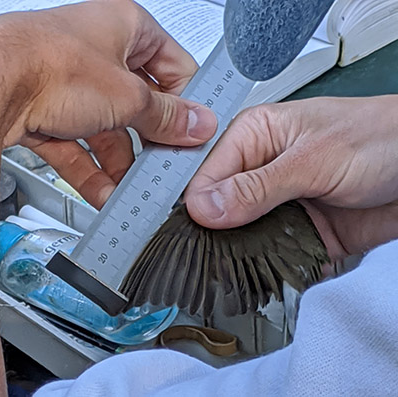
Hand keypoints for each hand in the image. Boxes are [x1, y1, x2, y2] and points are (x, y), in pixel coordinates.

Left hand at [0, 0, 215, 207]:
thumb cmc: (46, 64)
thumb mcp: (127, 96)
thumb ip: (166, 115)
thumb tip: (197, 123)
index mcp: (125, 29)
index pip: (175, 68)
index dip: (187, 101)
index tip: (195, 130)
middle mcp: (100, 54)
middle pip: (142, 105)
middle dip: (151, 140)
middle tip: (166, 162)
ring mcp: (76, 85)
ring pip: (111, 131)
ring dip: (122, 164)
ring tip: (135, 186)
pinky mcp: (53, 113)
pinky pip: (83, 146)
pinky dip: (94, 171)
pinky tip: (107, 192)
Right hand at [185, 96, 397, 258]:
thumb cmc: (380, 138)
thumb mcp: (313, 159)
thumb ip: (258, 187)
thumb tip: (205, 207)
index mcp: (254, 136)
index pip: (206, 174)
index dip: (197, 204)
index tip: (195, 230)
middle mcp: (259, 170)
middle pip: (217, 207)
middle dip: (214, 232)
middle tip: (207, 255)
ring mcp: (275, 203)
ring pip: (239, 234)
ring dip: (238, 252)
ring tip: (230, 270)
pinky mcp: (294, 229)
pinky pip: (268, 252)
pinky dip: (264, 265)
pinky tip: (260, 274)